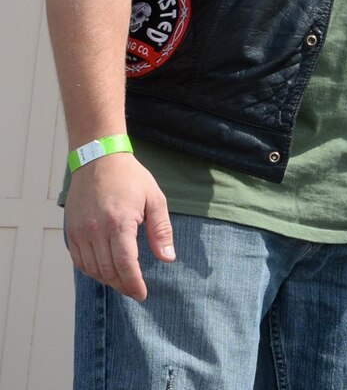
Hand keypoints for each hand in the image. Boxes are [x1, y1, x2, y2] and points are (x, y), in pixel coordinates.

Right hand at [64, 153, 173, 300]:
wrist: (98, 160)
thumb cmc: (131, 178)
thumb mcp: (155, 199)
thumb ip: (161, 231)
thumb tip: (168, 258)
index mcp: (119, 222)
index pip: (125, 264)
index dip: (134, 283)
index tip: (142, 294)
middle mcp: (95, 229)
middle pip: (107, 270)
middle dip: (122, 285)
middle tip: (135, 291)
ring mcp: (80, 231)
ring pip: (91, 269)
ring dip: (107, 280)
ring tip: (122, 283)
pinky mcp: (71, 230)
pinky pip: (79, 260)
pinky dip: (91, 271)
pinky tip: (104, 271)